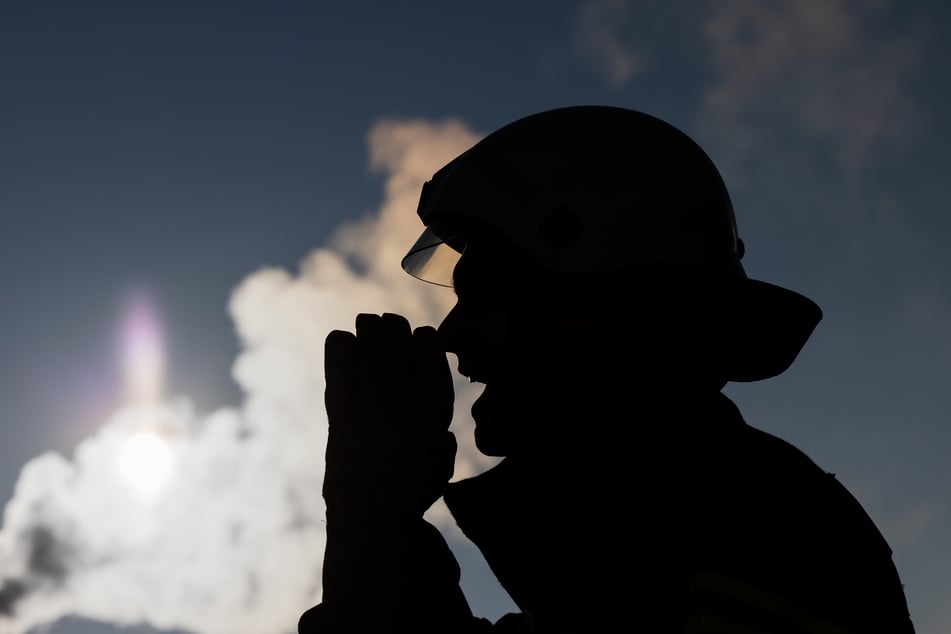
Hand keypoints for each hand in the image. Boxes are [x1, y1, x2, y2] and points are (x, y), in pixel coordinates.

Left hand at [322, 312, 455, 526]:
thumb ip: (441, 422)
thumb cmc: (411, 485)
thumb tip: (429, 398)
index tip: (418, 349)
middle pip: (395, 328)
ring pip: (368, 332)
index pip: (429, 340)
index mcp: (434, 402)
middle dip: (393, 327)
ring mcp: (369, 395)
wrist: (370, 513)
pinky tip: (346, 355)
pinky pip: (338, 348)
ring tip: (368, 340)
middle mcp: (403, 393)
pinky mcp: (339, 401)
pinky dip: (341, 344)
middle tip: (389, 339)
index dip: (423, 339)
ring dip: (369, 329)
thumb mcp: (443, 454)